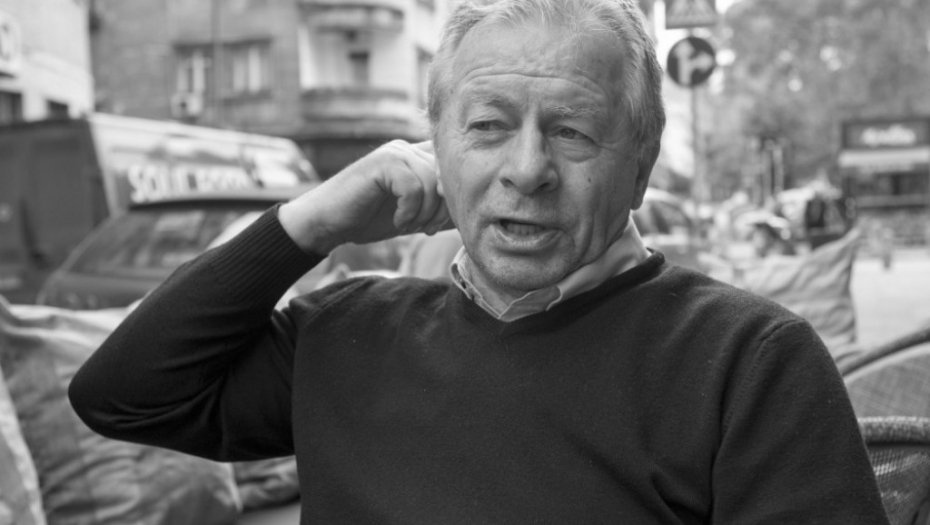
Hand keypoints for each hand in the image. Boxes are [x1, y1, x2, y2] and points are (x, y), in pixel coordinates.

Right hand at [278, 140, 451, 254]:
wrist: (327, 223)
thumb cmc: (368, 219)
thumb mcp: (413, 214)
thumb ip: (438, 207)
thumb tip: (473, 212)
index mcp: (417, 157)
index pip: (453, 168)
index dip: (454, 197)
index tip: (439, 223)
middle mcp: (408, 148)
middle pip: (448, 177)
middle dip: (443, 210)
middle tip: (425, 230)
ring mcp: (394, 152)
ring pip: (433, 183)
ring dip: (425, 214)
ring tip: (408, 226)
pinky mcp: (382, 163)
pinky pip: (414, 188)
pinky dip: (409, 212)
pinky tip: (397, 222)